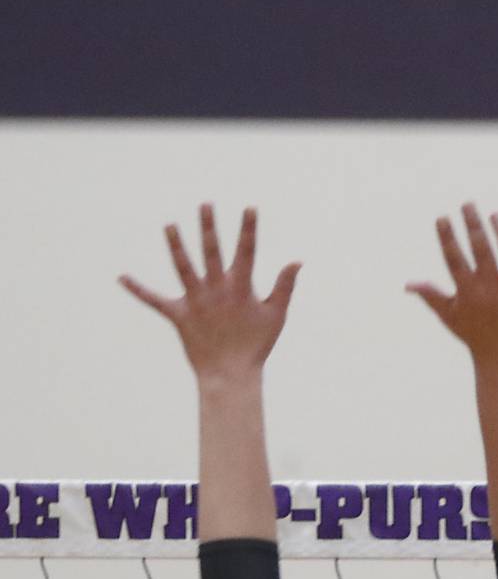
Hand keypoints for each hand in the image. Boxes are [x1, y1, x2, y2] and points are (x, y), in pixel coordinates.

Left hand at [120, 205, 300, 382]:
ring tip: (168, 225)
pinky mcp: (179, 316)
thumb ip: (284, 287)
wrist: (230, 374)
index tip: (249, 208)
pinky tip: (121, 277)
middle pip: (211, 252)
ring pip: (183, 267)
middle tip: (205, 204)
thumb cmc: (256, 346)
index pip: (247, 252)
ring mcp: (196, 301)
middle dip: (208, 227)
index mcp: (241, 288)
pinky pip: (155, 301)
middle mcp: (216, 290)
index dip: (248, 229)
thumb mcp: (276, 315)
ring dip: (175, 245)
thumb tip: (296, 261)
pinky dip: (138, 289)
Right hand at [406, 204, 497, 373]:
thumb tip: (408, 284)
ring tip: (495, 214)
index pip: (455, 259)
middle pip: (482, 251)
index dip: (447, 238)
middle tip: (468, 204)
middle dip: (473, 225)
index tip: (442, 218)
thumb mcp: (450, 317)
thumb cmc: (475, 336)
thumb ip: (431, 296)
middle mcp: (492, 290)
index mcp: (468, 293)